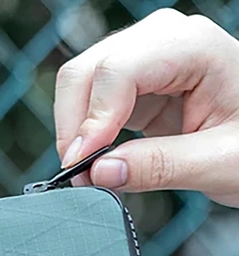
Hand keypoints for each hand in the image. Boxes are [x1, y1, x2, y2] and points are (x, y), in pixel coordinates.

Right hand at [55, 8, 238, 206]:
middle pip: (88, 71)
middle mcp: (163, 43)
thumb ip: (159, 166)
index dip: (93, 120)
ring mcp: (144, 61)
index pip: (119, 71)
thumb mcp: (219, 162)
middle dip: (75, 127)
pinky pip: (88, 102)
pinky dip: (83, 134)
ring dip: (75, 132)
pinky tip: (98, 160)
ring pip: (79, 85)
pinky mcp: (133, 86)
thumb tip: (99, 171)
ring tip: (90, 171)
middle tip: (82, 174)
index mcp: (194, 48)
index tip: (84, 164)